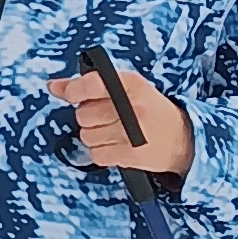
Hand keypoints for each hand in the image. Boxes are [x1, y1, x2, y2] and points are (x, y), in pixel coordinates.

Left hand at [46, 62, 192, 175]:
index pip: (92, 83)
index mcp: (133, 85)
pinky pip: (95, 154)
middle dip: (89, 116)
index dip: (73, 89)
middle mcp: (132, 107)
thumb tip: (53, 86)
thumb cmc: (152, 111)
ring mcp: (132, 133)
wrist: (184, 140)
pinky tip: (118, 145)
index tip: (66, 93)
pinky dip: (102, 152)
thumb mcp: (128, 89)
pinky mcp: (130, 155)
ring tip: (116, 132)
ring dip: (95, 135)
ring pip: (86, 135)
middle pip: (83, 113)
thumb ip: (90, 85)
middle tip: (108, 117)